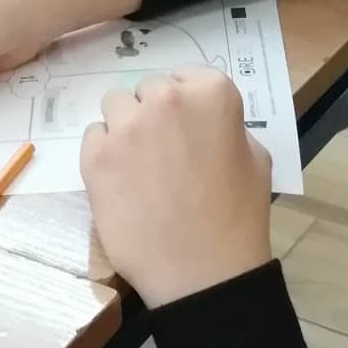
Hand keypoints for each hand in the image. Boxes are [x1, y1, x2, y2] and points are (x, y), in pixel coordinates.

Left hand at [81, 70, 272, 306]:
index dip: (185, 102)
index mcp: (212, 93)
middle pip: (147, 89)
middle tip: (163, 152)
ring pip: (115, 105)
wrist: (204, 271)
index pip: (186, 75)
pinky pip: (92, 136)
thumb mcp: (255, 158)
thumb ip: (226, 126)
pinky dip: (104, 153)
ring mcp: (127, 127)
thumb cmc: (238, 217)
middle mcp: (166, 99)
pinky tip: (121, 181)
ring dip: (125, 127)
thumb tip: (202, 121)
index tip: (187, 128)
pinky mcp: (95, 157)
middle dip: (154, 114)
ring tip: (138, 165)